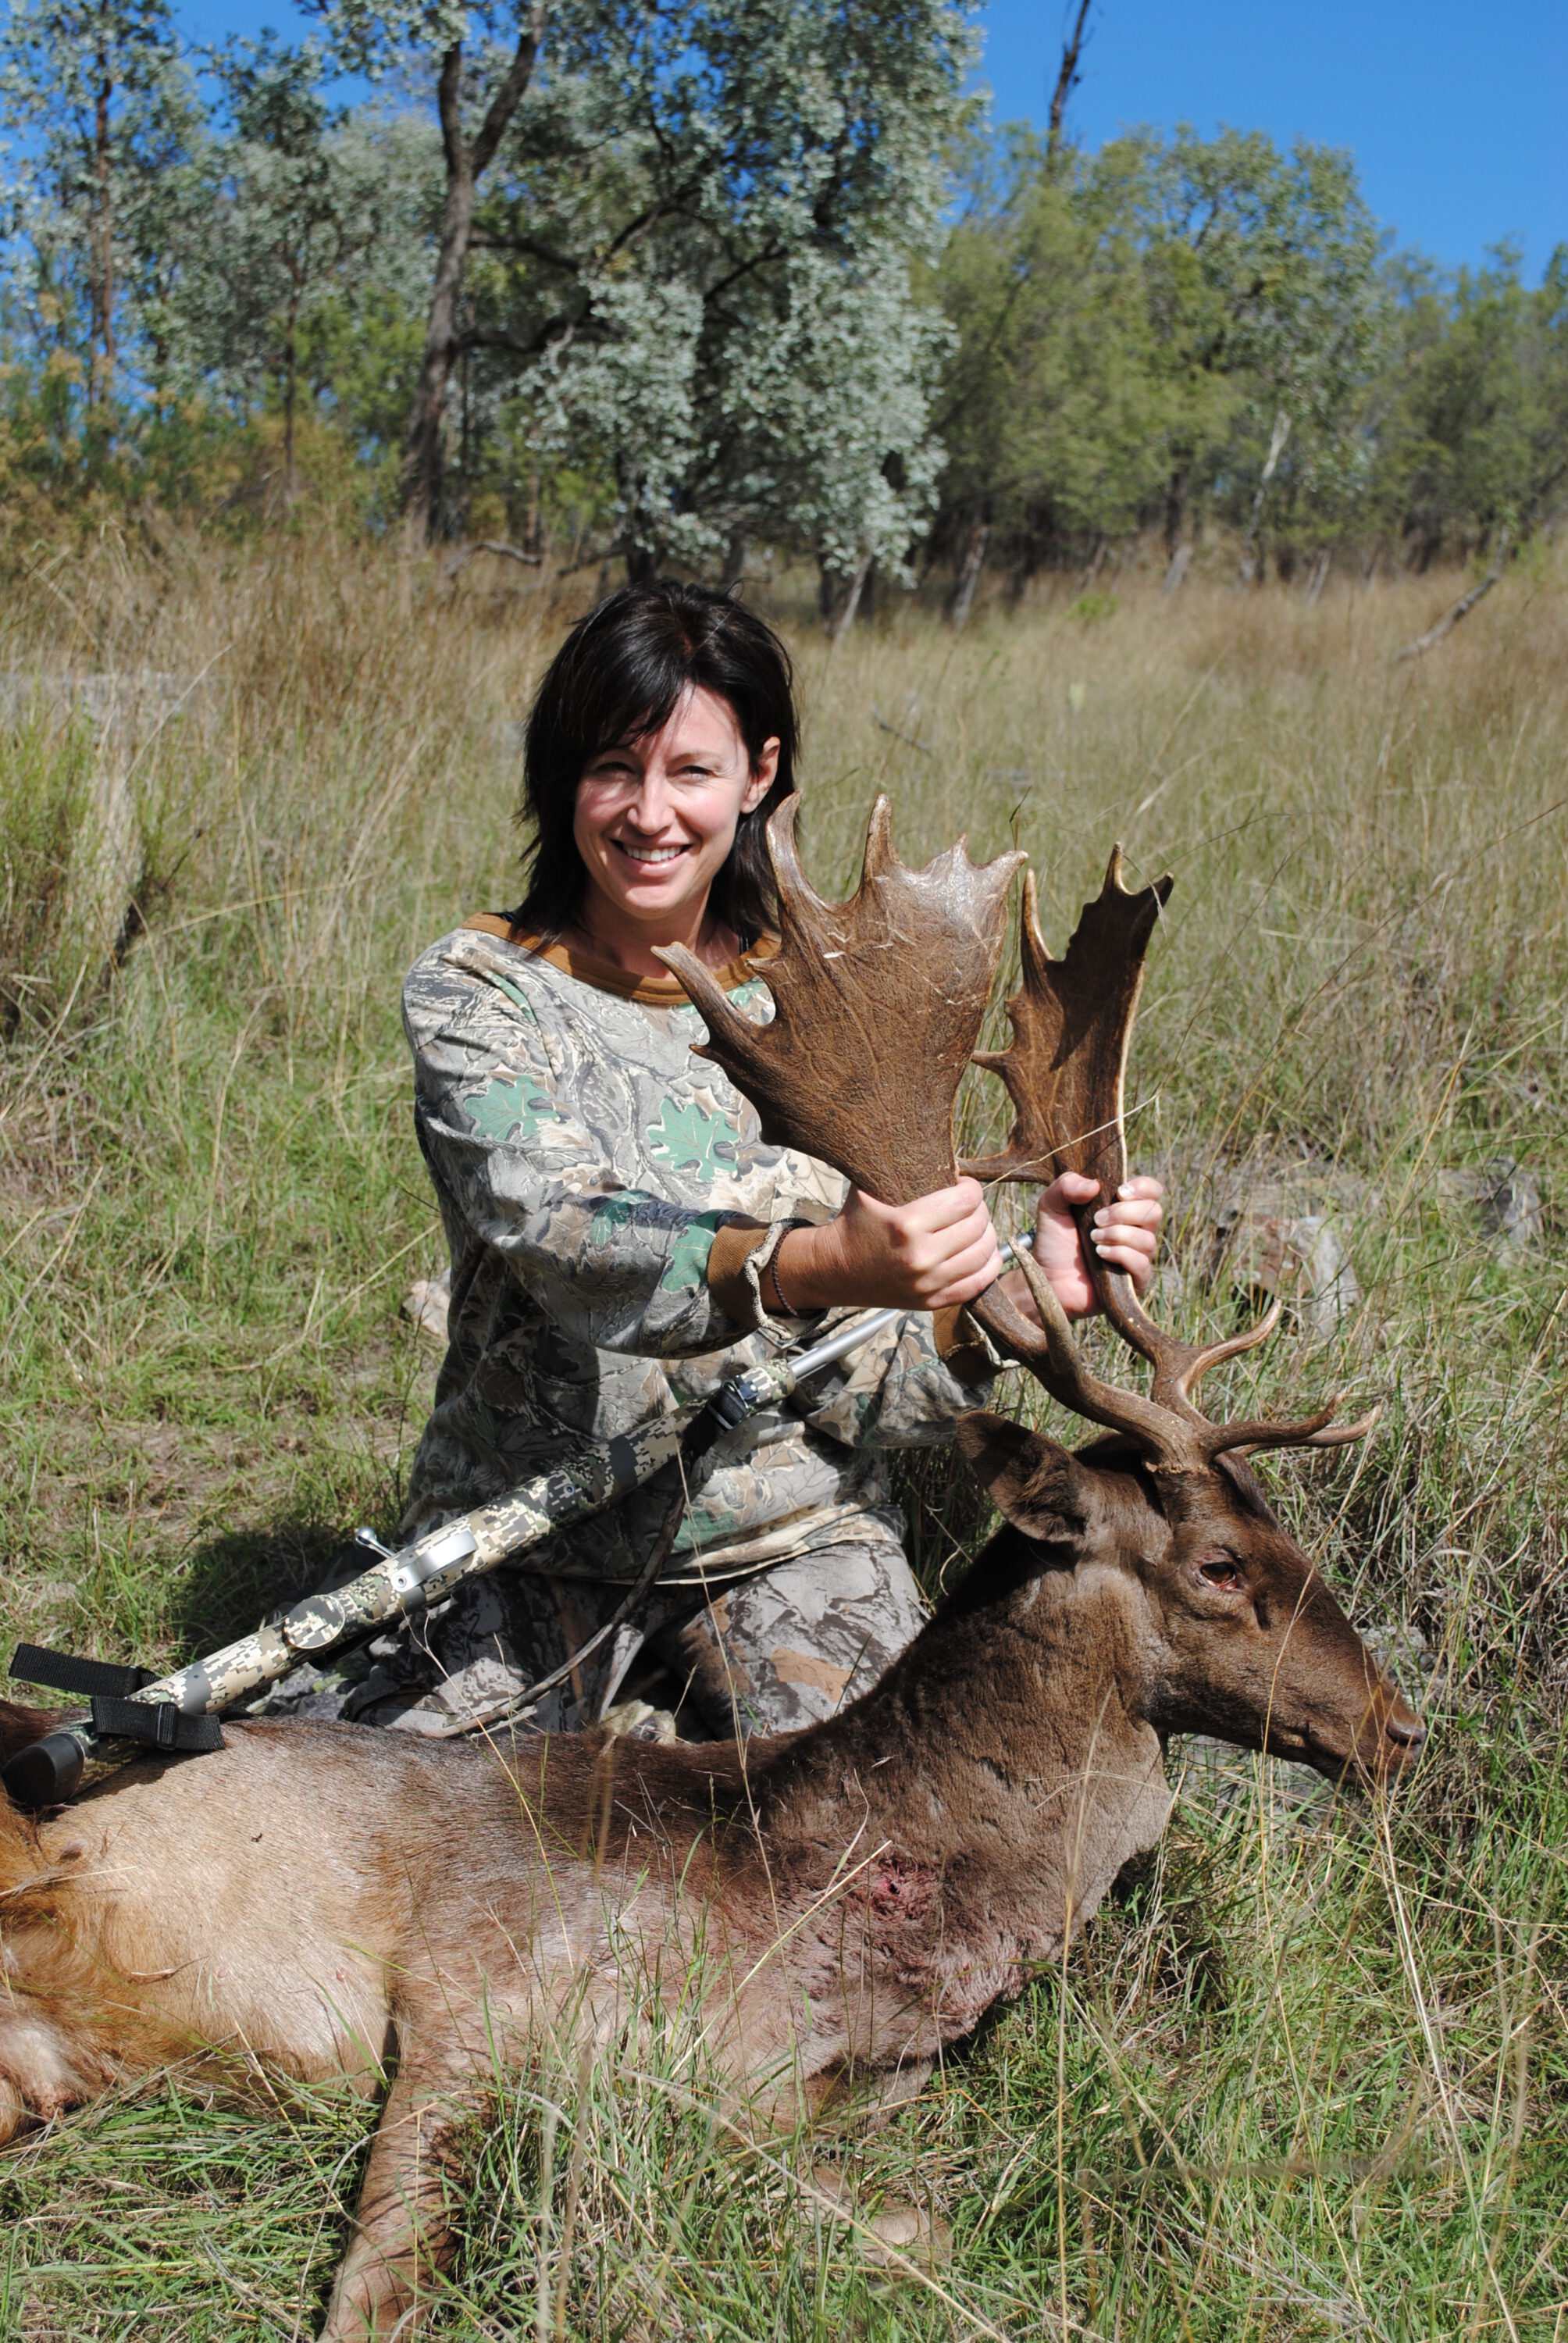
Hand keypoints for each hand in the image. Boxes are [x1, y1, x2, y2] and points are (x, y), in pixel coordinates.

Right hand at [774, 1178, 1003, 1314]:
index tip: (962, 1185)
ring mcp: (929, 1284)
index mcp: (906, 1224)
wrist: (835, 1269)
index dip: (970, 1187)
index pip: (966, 1199)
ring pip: (984, 1252)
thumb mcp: (870, 1187)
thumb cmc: (856, 1221)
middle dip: (978, 1209)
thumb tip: (938, 1147)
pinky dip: (989, 1263)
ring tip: (975, 1225)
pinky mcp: (933, 1301)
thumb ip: (901, 1167)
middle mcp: (921, 1257)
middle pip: (978, 1224)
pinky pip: (980, 1283)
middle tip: (968, 1204)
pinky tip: (981, 1250)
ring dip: (986, 1233)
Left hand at [1002, 1171, 1163, 1323]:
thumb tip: (1094, 1185)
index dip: (1143, 1188)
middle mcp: (1136, 1231)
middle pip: (1154, 1212)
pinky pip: (1142, 1264)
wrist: (1047, 1279)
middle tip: (1096, 1220)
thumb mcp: (1051, 1205)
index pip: (1152, 1191)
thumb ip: (1066, 1186)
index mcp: (1123, 1208)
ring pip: (1148, 1240)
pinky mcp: (1135, 1281)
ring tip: (1094, 1239)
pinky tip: (1100, 1254)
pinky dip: (1121, 1254)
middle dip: (1124, 1213)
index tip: (1119, 1192)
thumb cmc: (1053, 1242)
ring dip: (1118, 1235)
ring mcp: (1138, 1256)